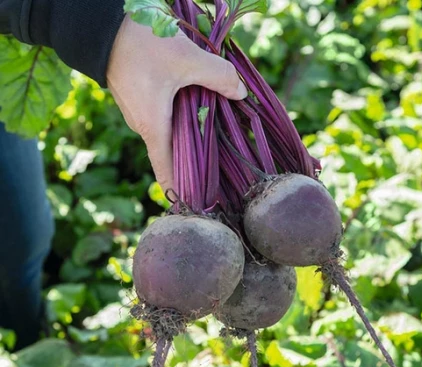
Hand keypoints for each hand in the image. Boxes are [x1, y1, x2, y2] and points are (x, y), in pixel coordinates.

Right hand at [107, 14, 246, 191]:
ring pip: (170, 132)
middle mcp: (144, 127)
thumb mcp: (186, 59)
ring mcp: (139, 113)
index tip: (198, 205)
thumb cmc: (140, 45)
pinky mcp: (139, 98)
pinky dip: (181, 118)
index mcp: (154, 129)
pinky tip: (199, 106)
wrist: (100, 24)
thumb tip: (241, 93)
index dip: (182, 191)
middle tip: (223, 166)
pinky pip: (164, 117)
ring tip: (218, 134)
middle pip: (174, 153)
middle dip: (196, 160)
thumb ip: (218, 76)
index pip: (167, 173)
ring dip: (191, 135)